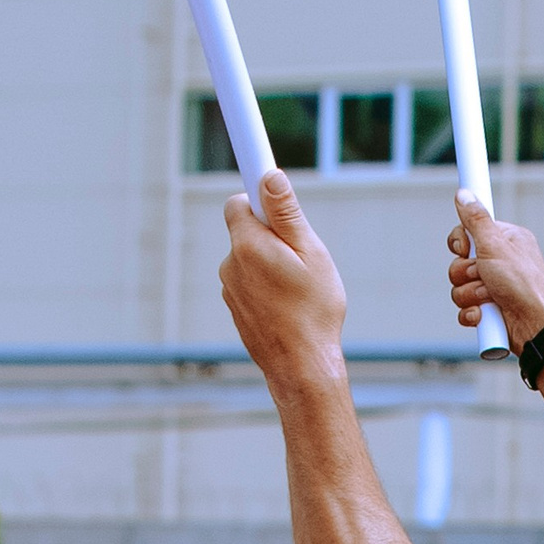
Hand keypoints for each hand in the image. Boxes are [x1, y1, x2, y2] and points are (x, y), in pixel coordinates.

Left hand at [218, 173, 348, 389]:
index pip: (238, 201)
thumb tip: (270, 176)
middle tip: (301, 254)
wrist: (301, 366)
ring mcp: (230, 288)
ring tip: (298, 286)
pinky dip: (266, 283)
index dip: (257, 192)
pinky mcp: (236, 306)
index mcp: (248, 246)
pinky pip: (250, 280)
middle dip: (272, 233)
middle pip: (247, 229)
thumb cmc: (313, 310)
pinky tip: (288, 303)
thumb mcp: (310, 254)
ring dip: (270, 261)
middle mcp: (231, 264)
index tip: (265, 182)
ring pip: (250, 256)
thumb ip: (287, 214)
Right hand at [448, 197, 543, 350]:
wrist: (535, 325)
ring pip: (458, 287)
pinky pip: (464, 309)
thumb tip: (464, 193)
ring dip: (470, 294)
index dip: (461, 242)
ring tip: (490, 297)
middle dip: (466, 274)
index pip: (468, 232)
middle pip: (458, 262)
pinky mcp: (488, 310)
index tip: (464, 248)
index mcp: (504, 241)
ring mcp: (493, 287)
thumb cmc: (523, 283)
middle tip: (484, 275)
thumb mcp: (496, 245)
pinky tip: (484, 315)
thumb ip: (476, 220)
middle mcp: (499, 262)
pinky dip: (472, 314)